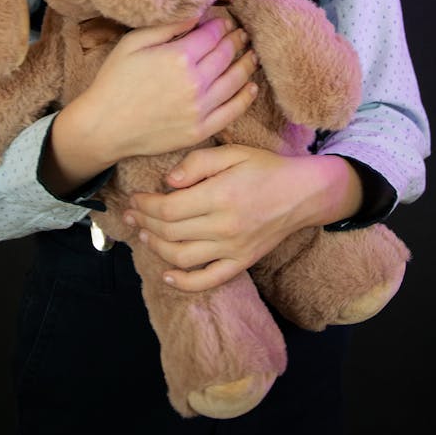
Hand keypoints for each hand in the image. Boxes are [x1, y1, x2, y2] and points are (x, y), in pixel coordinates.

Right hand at [40, 15, 258, 194]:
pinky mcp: (200, 130)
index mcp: (179, 57)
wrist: (104, 127)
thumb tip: (196, 14)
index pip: (212, 34)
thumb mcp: (133, 43)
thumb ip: (167, 27)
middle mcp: (195, 82)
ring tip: (252, 53)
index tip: (224, 21)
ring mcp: (200, 108)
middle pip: (226, 55)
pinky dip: (246, 97)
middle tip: (242, 33)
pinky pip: (232, 111)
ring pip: (235, 81)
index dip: (221, 25)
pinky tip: (252, 86)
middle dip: (236, 40)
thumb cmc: (114, 81)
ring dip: (247, 64)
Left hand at [124, 145, 359, 291]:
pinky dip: (184, 282)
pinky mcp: (241, 262)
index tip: (135, 198)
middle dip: (144, 224)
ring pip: (182, 258)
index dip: (145, 205)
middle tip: (132, 215)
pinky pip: (208, 280)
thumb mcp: (233, 152)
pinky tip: (167, 275)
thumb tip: (169, 181)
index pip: (168, 209)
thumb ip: (198, 163)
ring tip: (144, 235)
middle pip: (170, 233)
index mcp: (220, 196)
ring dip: (156, 248)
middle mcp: (224, 227)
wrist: (303, 193)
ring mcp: (232, 249)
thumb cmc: (266, 168)